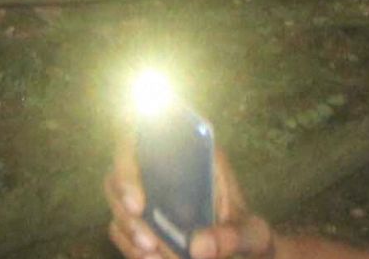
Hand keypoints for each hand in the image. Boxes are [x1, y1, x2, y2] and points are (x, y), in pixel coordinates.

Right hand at [106, 131, 271, 258]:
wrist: (241, 248)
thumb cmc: (245, 230)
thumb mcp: (251, 232)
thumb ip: (233, 236)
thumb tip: (199, 246)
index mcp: (192, 150)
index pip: (148, 123)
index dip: (131, 143)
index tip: (138, 189)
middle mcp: (163, 165)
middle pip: (122, 164)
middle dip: (126, 194)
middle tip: (143, 228)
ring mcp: (147, 192)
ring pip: (117, 198)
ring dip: (128, 227)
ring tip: (152, 252)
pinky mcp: (138, 219)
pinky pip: (119, 228)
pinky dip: (129, 246)